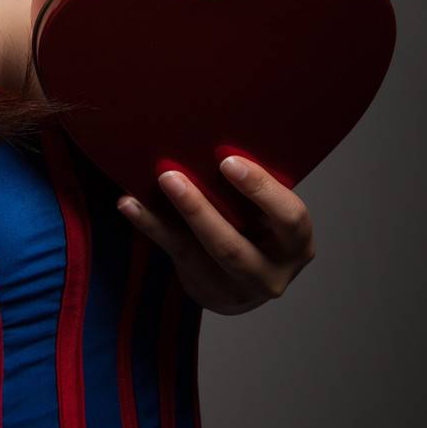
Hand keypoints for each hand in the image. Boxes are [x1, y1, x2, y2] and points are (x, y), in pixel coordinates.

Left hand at [116, 156, 314, 314]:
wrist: (245, 281)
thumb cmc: (261, 227)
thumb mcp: (272, 213)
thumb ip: (256, 188)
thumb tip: (216, 136)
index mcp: (297, 244)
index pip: (289, 217)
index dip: (260, 190)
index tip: (228, 161)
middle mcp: (271, 274)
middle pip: (233, 246)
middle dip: (199, 211)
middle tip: (170, 176)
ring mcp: (236, 290)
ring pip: (197, 253)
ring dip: (169, 218)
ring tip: (149, 186)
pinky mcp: (204, 291)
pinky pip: (173, 254)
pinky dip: (150, 225)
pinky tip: (129, 203)